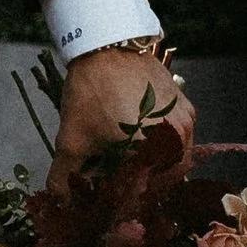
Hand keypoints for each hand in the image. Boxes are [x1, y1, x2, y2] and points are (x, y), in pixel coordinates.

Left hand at [47, 45, 194, 190]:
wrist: (105, 46)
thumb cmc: (91, 92)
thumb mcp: (72, 138)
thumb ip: (64, 176)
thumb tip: (59, 201)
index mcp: (154, 150)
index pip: (146, 192)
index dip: (128, 199)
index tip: (112, 197)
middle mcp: (178, 138)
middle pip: (164, 178)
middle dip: (143, 184)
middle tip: (121, 181)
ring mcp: (186, 121)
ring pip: (175, 159)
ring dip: (156, 166)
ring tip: (130, 162)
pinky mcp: (186, 106)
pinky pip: (180, 138)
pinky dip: (164, 146)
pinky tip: (141, 142)